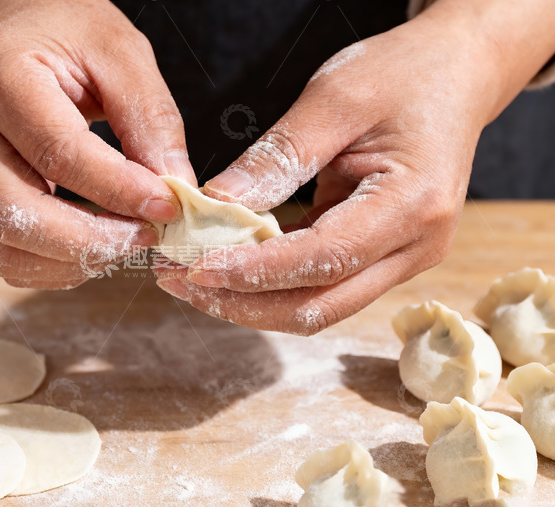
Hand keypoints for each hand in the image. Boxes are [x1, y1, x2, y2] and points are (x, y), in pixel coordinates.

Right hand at [0, 0, 194, 288]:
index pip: (58, 151)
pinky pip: (2, 253)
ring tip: (124, 240)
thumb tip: (174, 188)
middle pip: (16, 213)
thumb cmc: (60, 29)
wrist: (3, 27)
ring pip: (4, 245)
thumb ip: (150, 117)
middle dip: (93, 240)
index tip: (167, 205)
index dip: (118, 188)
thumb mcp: (118, 50)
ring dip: (74, 261)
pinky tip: (92, 245)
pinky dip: (52, 264)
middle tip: (146, 234)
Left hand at [155, 0, 554, 332]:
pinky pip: (321, 285)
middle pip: (320, 305)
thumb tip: (216, 205)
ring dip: (251, 300)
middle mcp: (415, 247)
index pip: (323, 259)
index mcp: (414, 206)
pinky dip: (270, 282)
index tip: (195, 269)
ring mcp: (402, 258)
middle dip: (243, 303)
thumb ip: (278, 157)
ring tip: (189, 280)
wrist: (456, 74)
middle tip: (176, 281)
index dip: (254, 272)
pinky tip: (226, 266)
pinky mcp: (382, 256)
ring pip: (318, 306)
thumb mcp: (335, 99)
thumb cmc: (404, 75)